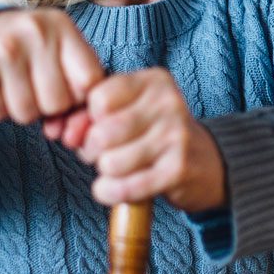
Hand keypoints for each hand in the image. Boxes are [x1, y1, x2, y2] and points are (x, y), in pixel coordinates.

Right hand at [0, 8, 102, 124]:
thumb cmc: (31, 49)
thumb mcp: (60, 51)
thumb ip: (76, 87)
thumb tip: (68, 133)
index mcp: (62, 26)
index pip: (89, 81)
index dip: (80, 98)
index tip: (69, 91)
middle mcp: (34, 32)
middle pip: (57, 103)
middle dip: (48, 106)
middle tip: (36, 88)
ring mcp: (3, 48)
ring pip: (26, 112)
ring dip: (21, 110)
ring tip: (16, 87)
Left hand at [76, 68, 226, 212]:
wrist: (206, 163)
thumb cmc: (153, 134)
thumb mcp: (126, 113)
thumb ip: (88, 117)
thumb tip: (67, 134)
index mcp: (154, 81)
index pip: (98, 98)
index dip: (89, 119)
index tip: (98, 128)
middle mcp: (169, 103)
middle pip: (102, 133)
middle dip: (92, 150)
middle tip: (102, 154)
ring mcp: (176, 136)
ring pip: (111, 162)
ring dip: (104, 173)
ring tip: (114, 169)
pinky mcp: (178, 169)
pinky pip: (126, 187)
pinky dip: (109, 192)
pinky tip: (110, 189)